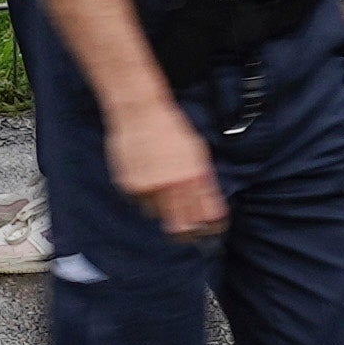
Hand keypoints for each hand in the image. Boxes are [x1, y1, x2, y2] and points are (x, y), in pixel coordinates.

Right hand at [108, 86, 224, 236]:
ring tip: (162, 187)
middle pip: (182, 227)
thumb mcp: (197, 151)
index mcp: (194, 175)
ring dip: (162, 208)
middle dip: (187, 232)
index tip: (213, 230)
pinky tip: (147, 177)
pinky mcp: (130, 186)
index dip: (212, 227)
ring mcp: (150, 187)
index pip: (208, 215)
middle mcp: (172, 185)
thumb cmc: (170, 128)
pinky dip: (144, 196)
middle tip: (188, 230)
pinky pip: (140, 202)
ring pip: (159, 216)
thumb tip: (210, 207)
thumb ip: (204, 180)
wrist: (140, 112)